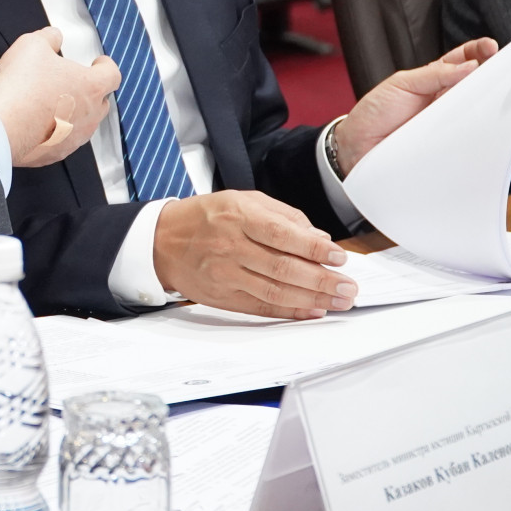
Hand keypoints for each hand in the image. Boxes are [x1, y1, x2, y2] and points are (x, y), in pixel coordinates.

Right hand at [0, 27, 120, 167]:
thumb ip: (49, 38)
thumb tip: (53, 37)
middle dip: (90, 92)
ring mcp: (74, 137)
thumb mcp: (32, 45)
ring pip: (83, 124)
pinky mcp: (56, 153)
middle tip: (71, 83)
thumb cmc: (20, 87)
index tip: (100, 64)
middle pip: (101, 102)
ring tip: (51, 104)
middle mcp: (89, 115)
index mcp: (91, 86)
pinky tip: (37, 123)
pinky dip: (55, 132)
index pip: (112, 74)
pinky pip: (62, 141)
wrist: (2, 126)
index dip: (106, 66)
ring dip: (72, 113)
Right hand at [153, 190, 354, 318]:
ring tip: (337, 301)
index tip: (340, 258)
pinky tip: (311, 311)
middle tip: (348, 288)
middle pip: (283, 268)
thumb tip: (319, 239)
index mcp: (238, 215)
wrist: (162, 241)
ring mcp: (224, 273)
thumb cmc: (205, 217)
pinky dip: (289, 311)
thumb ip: (283, 216)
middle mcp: (230, 245)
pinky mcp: (221, 296)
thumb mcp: (242, 200)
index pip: (283, 234)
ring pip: (275, 291)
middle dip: (322, 280)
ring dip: (311, 299)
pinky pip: (261, 306)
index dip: (314, 249)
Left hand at [332, 37, 498, 174]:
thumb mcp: (401, 84)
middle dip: (492, 73)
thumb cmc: (375, 111)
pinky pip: (468, 133)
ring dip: (488, 100)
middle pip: (476, 83)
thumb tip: (469, 66)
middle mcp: (445, 98)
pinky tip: (484, 121)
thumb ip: (433, 75)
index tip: (490, 47)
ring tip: (497, 90)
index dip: (477, 52)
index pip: (462, 60)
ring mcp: (448, 120)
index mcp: (434, 79)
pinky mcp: (448, 142)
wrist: (358, 145)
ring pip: (477, 108)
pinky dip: (478, 128)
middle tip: (503, 66)